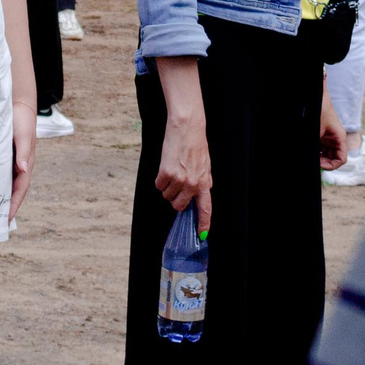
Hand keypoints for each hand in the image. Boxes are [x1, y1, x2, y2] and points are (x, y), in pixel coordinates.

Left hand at [9, 97, 36, 219]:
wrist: (18, 104)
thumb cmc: (21, 120)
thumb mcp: (23, 135)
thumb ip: (24, 151)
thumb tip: (23, 169)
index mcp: (26, 164)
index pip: (20, 190)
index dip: (13, 205)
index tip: (6, 219)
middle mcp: (20, 165)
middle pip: (13, 191)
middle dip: (6, 207)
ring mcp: (13, 161)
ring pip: (6, 184)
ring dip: (0, 197)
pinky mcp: (4, 155)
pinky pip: (0, 174)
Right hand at [156, 100, 211, 227]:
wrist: (186, 128)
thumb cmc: (195, 144)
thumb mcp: (205, 165)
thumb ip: (203, 181)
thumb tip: (200, 194)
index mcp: (204, 183)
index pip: (205, 209)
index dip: (203, 224)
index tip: (202, 236)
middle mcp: (193, 184)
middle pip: (178, 206)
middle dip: (175, 199)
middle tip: (176, 186)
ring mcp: (179, 180)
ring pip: (167, 196)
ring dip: (167, 187)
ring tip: (173, 170)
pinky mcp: (166, 173)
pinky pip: (158, 186)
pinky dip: (159, 179)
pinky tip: (166, 167)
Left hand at [318, 91, 347, 170]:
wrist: (316, 96)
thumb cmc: (319, 110)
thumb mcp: (316, 131)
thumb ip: (315, 146)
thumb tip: (311, 159)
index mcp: (339, 138)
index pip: (341, 160)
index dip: (331, 166)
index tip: (319, 165)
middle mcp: (335, 139)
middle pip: (332, 158)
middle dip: (323, 162)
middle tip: (312, 160)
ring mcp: (328, 137)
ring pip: (325, 154)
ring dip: (318, 156)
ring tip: (310, 154)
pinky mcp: (321, 134)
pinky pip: (320, 147)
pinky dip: (315, 151)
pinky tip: (308, 149)